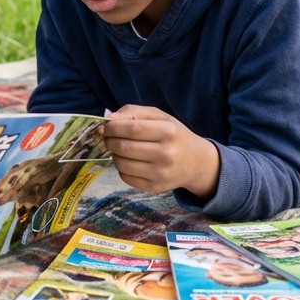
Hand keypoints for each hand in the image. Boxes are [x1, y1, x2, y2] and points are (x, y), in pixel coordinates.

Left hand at [99, 105, 219, 200]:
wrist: (195, 162)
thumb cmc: (173, 135)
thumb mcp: (160, 116)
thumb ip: (134, 112)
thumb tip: (108, 117)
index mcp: (168, 131)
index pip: (132, 129)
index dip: (113, 127)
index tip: (104, 126)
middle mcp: (166, 154)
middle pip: (125, 147)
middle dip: (109, 141)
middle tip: (107, 137)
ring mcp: (160, 173)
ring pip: (122, 164)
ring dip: (114, 154)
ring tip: (119, 149)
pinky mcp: (155, 187)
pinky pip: (126, 178)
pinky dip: (121, 168)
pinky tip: (129, 161)